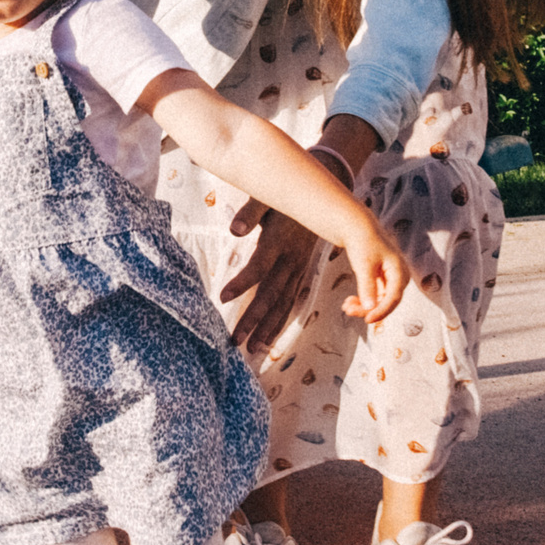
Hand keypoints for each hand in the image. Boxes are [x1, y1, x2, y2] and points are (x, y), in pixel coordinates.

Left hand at [218, 203, 324, 354]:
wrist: (323, 195)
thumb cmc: (287, 194)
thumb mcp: (268, 197)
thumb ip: (251, 212)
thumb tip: (234, 230)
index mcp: (279, 240)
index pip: (259, 266)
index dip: (242, 283)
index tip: (222, 298)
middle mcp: (290, 259)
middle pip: (270, 294)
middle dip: (252, 319)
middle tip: (234, 340)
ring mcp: (298, 269)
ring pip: (282, 303)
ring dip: (267, 327)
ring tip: (252, 349)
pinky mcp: (302, 273)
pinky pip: (291, 302)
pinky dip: (280, 322)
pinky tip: (269, 340)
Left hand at [339, 229, 409, 325]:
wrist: (358, 228)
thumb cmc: (363, 242)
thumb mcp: (364, 265)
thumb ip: (367, 287)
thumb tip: (370, 308)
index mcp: (399, 271)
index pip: (393, 298)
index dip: (381, 311)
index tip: (366, 319)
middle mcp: (398, 277)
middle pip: (386, 302)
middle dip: (368, 309)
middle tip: (347, 310)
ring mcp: (390, 279)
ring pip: (379, 301)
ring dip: (363, 306)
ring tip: (345, 306)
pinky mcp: (381, 280)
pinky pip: (374, 296)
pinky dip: (362, 300)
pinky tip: (349, 302)